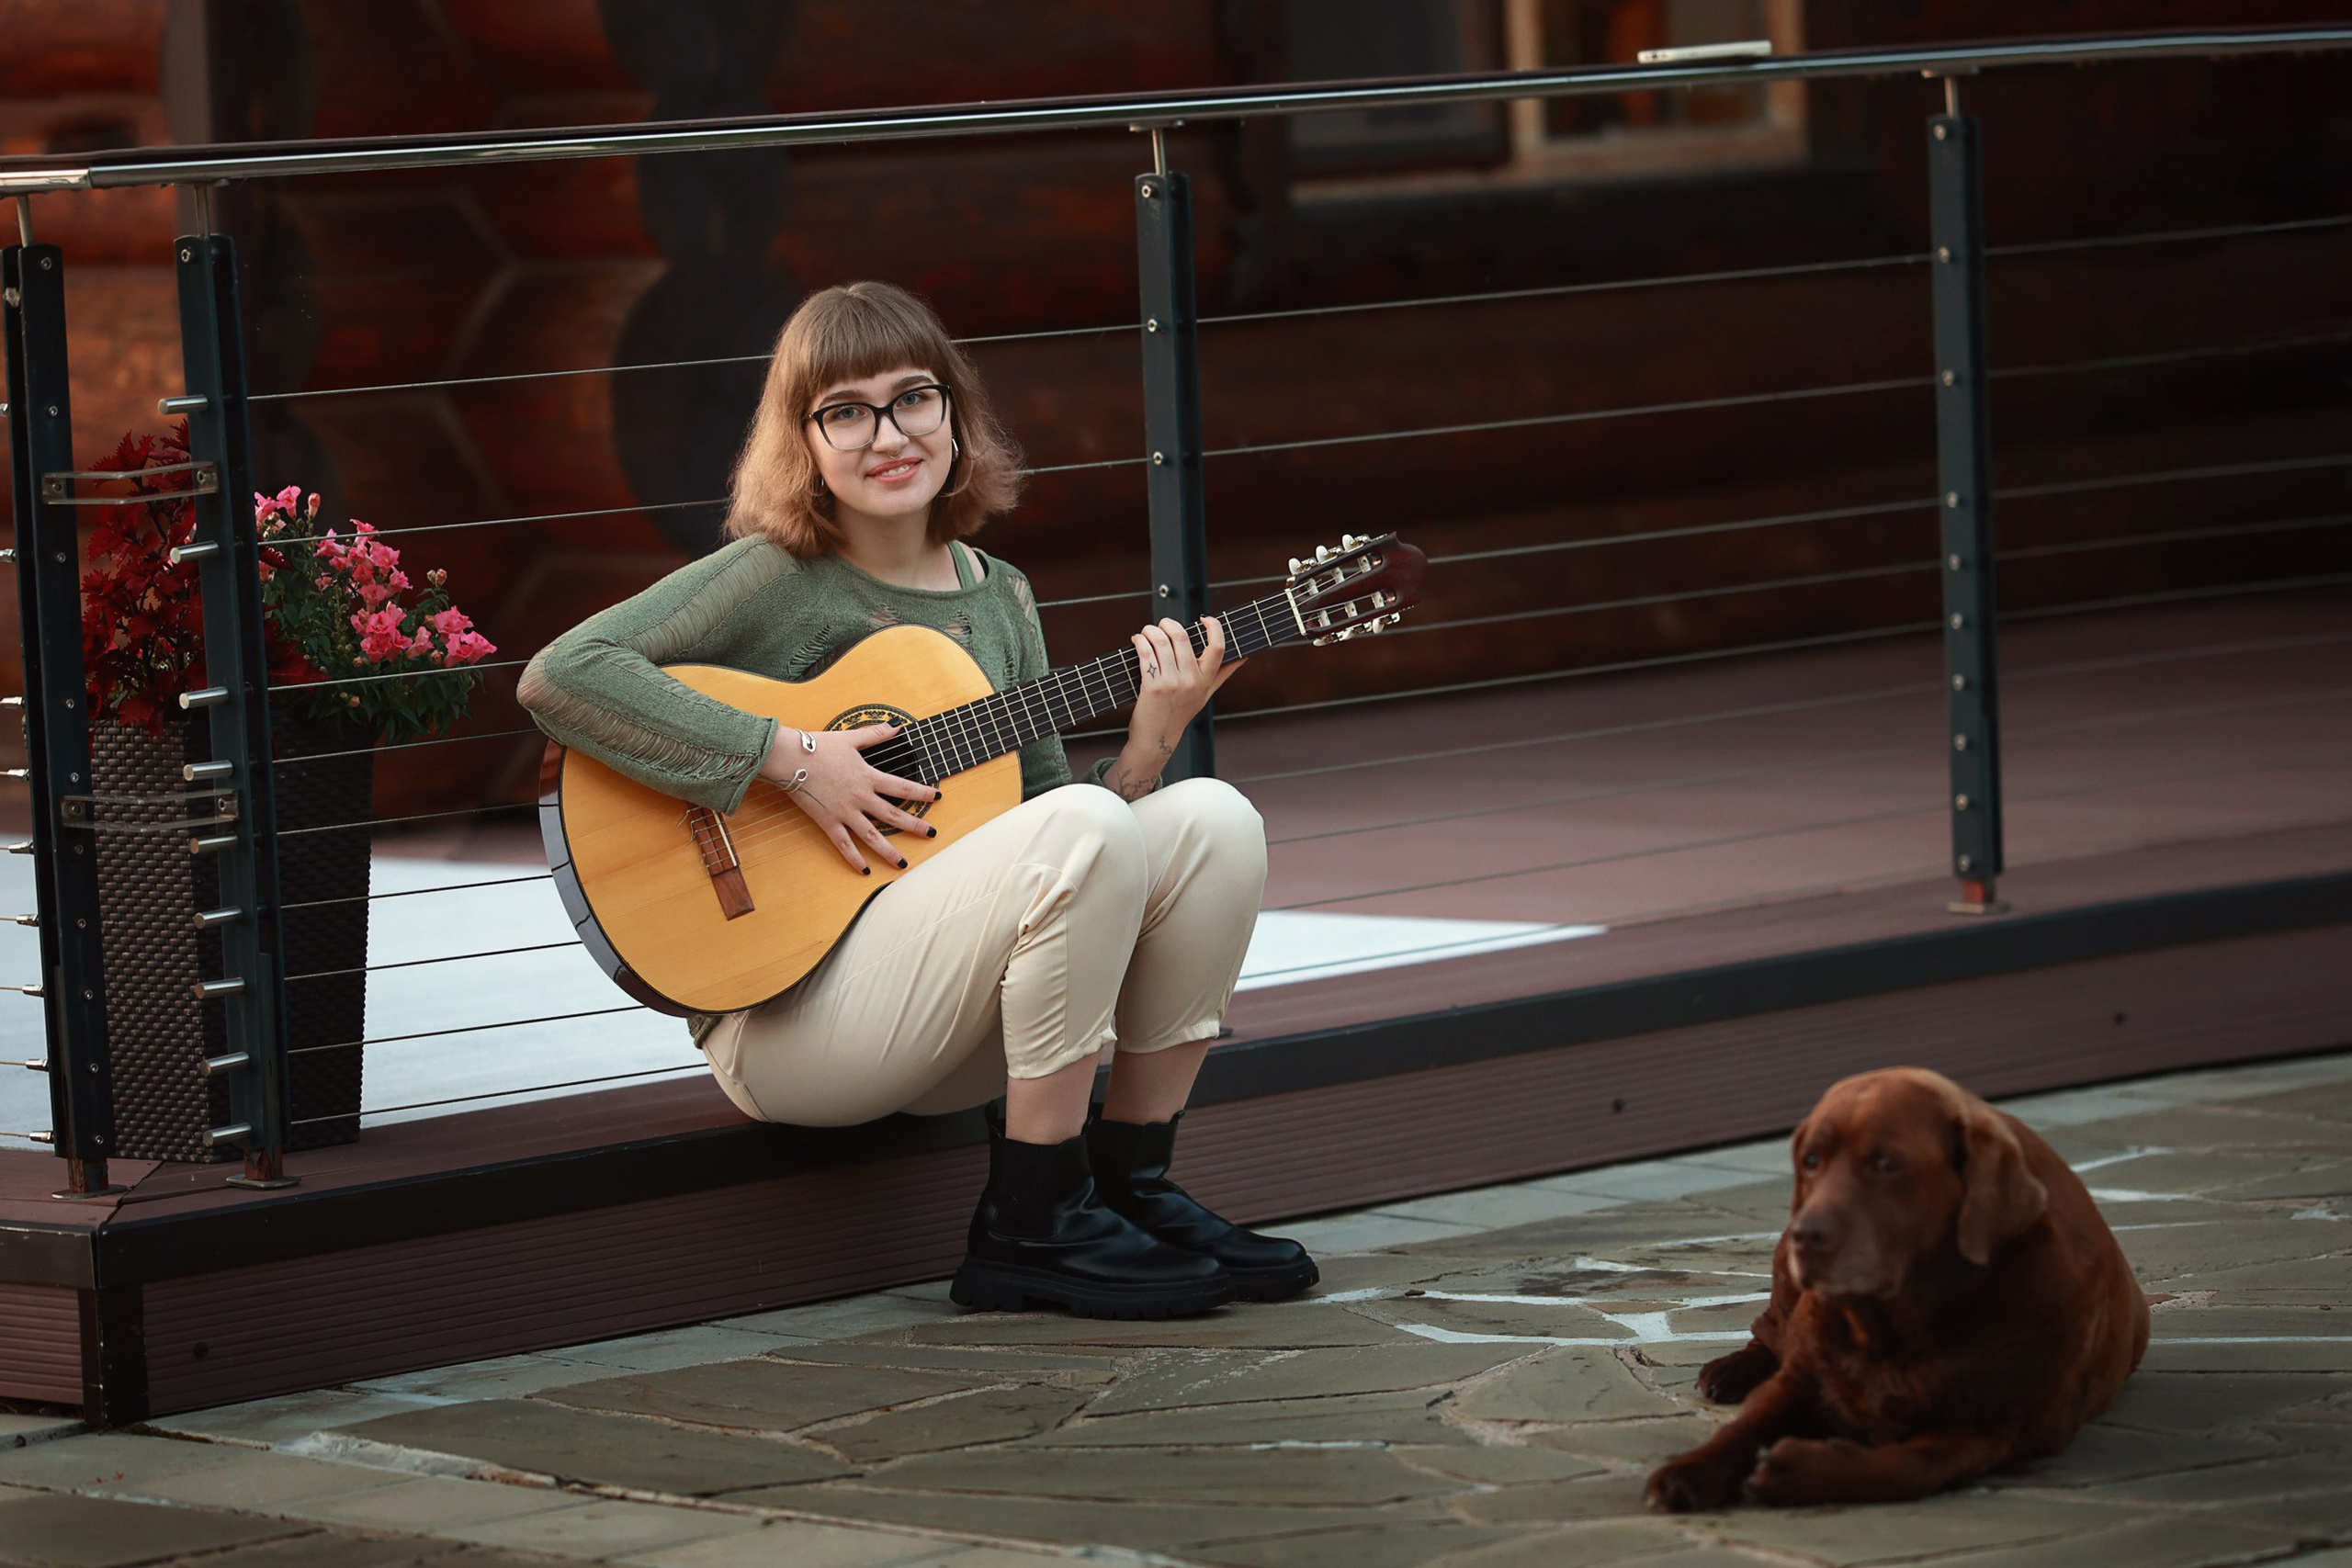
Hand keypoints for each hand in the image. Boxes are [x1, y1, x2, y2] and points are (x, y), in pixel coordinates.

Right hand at [762, 722, 939, 874]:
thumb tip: (896, 726)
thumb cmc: (818, 747)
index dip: (922, 793)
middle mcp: (860, 798)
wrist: (790, 758)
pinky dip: (854, 859)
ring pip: (872, 836)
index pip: (902, 788)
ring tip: (903, 863)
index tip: (937, 797)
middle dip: (915, 826)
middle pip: (894, 815)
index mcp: (868, 777)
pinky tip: (865, 870)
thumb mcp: (850, 738)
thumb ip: (875, 734)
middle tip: (932, 835)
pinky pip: (844, 845)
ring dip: (889, 851)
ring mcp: (845, 812)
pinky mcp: (828, 822)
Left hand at [1106, 616, 1244, 800]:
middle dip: (1168, 624)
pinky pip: (1146, 653)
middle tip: (1162, 625)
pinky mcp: (1153, 687)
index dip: (1214, 627)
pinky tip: (1138, 641)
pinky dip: (1140, 641)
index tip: (1204, 618)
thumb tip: (1244, 656)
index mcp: (1207, 680)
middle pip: (1182, 637)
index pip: (1218, 647)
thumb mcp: (1205, 695)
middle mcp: (1192, 681)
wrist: (1156, 739)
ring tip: (1146, 633)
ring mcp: (1172, 684)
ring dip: (1150, 631)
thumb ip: (1223, 674)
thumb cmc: (1180, 713)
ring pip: (1161, 641)